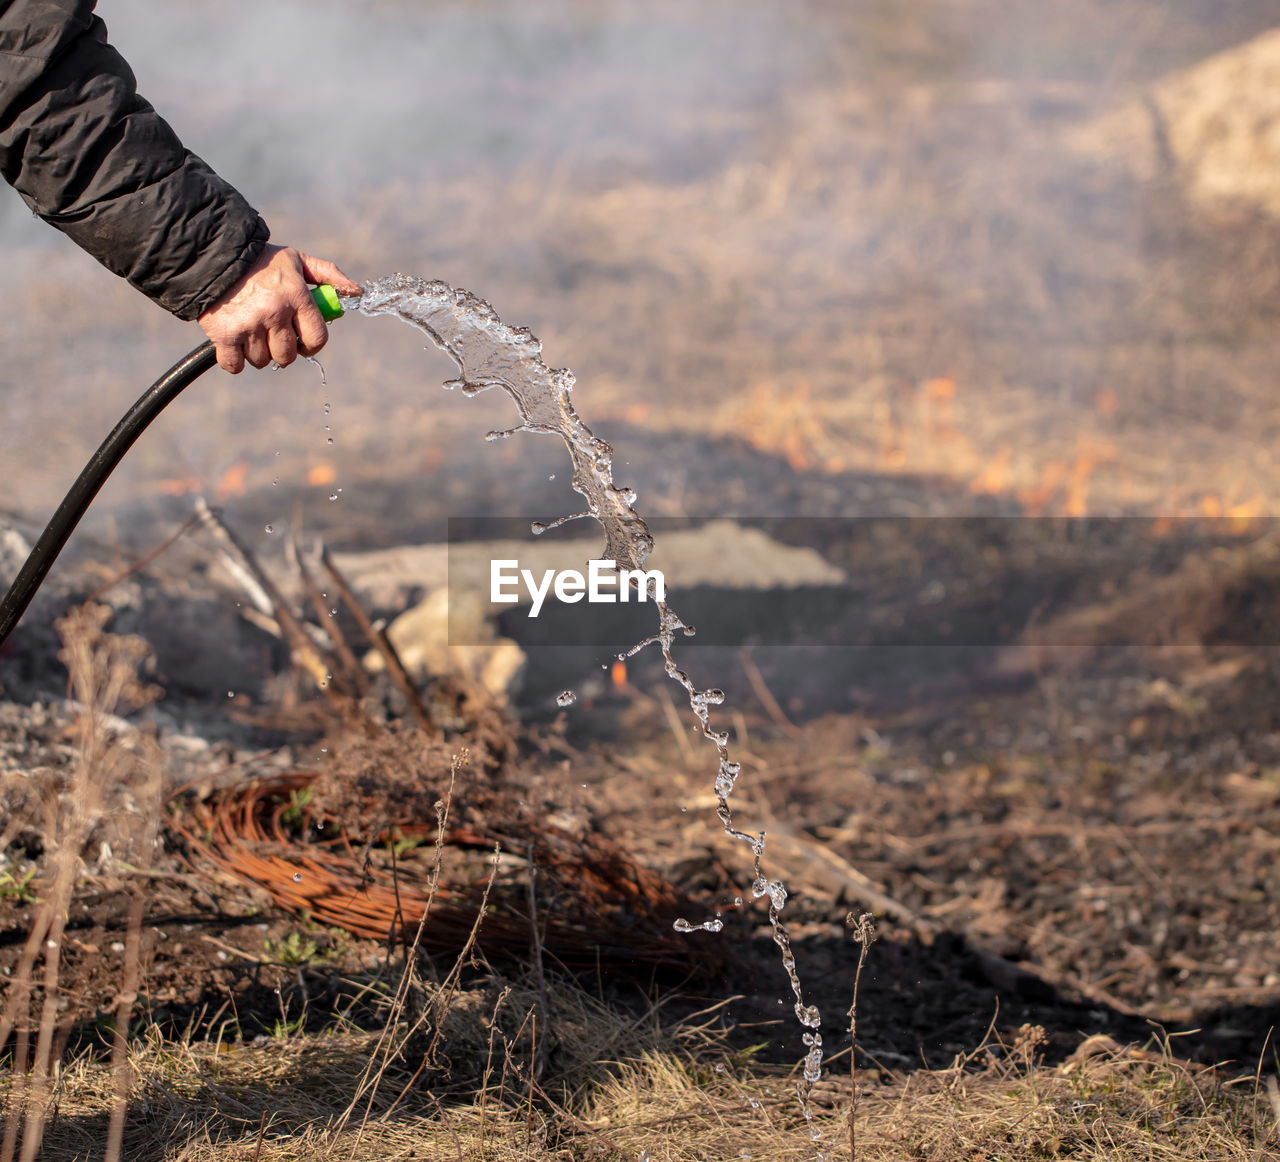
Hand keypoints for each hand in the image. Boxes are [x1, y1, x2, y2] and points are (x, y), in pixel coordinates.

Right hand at [197, 245, 361, 373]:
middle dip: (283, 349)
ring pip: (262, 361)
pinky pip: (235, 365)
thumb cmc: (260, 260)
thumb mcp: (296, 260)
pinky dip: (234, 360)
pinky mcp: (224, 334)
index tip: (303, 340)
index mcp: (296, 295)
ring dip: (257, 352)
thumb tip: (357, 291)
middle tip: (273, 334)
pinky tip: (234, 343)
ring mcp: (248, 325)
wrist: (211, 255)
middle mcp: (274, 312)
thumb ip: (327, 275)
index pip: (318, 339)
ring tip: (250, 331)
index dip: (311, 344)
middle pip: (288, 356)